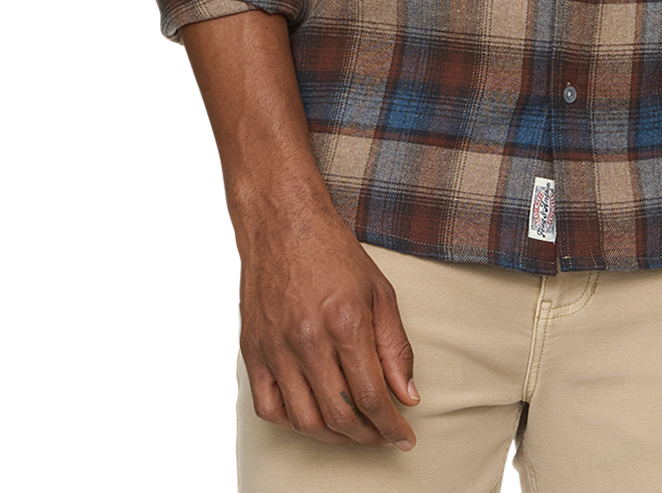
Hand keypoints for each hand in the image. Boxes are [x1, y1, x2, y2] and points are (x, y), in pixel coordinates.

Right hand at [238, 193, 420, 449]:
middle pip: (339, 416)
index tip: (404, 438)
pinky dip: (293, 423)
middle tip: (383, 436)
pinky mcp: (253, 350)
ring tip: (354, 432)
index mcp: (345, 322)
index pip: (371, 396)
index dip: (391, 425)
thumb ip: (395, 347)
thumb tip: (408, 395)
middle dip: (368, 436)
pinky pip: (269, 408)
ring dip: (334, 437)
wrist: (282, 223)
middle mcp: (307, 340)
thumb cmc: (334, 253)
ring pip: (304, 420)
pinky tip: (313, 417)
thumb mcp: (380, 291)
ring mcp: (276, 348)